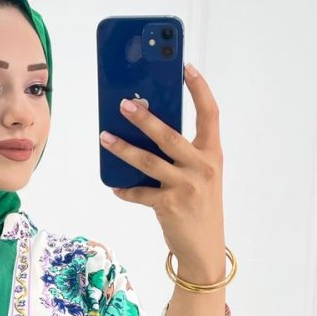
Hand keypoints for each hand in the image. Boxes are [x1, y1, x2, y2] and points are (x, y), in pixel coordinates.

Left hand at [100, 63, 225, 275]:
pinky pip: (139, 192)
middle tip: (123, 104)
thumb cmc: (199, 205)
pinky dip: (125, 188)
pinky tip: (115, 185)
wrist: (204, 248)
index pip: (210, 114)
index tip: (186, 67)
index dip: (199, 89)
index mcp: (212, 154)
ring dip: (122, 148)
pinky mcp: (169, 205)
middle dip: (144, 117)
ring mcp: (186, 186)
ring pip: (147, 160)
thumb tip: (145, 128)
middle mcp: (202, 167)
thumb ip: (182, 154)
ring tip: (104, 136)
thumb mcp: (200, 176)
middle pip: (169, 134)